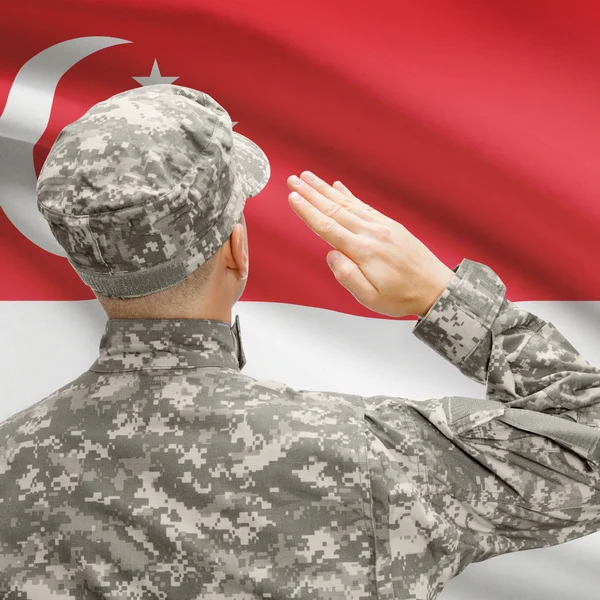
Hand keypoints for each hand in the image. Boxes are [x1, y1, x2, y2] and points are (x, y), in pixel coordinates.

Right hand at [286, 171, 454, 317]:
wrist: (435, 288)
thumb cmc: (402, 296)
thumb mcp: (370, 298)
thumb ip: (347, 276)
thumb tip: (331, 254)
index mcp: (363, 251)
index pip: (328, 227)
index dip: (308, 212)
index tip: (293, 197)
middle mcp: (372, 233)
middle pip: (334, 209)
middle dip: (311, 194)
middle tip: (294, 179)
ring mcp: (382, 226)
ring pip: (348, 204)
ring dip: (326, 190)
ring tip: (309, 177)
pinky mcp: (390, 225)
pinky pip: (365, 205)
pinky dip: (349, 195)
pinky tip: (339, 187)